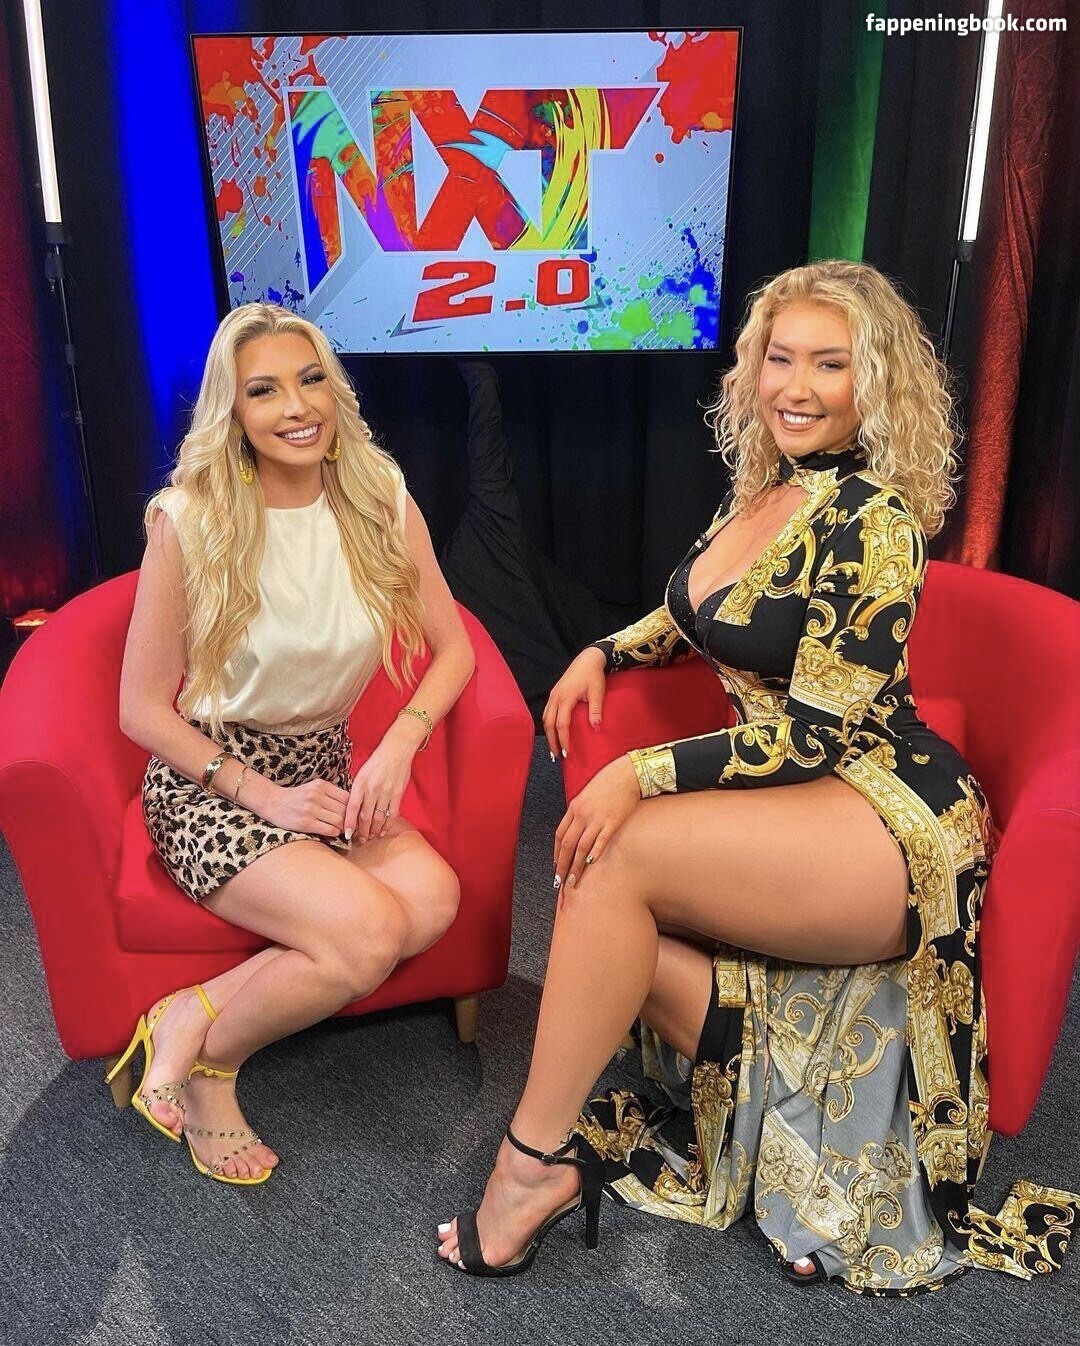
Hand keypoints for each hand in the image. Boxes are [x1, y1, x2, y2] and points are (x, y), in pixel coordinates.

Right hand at [256, 778, 349, 836]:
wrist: (273, 802)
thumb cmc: (297, 797)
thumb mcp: (314, 788)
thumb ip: (331, 794)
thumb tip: (353, 806)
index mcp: (321, 785)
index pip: (347, 797)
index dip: (355, 808)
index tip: (357, 815)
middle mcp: (317, 795)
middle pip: (345, 810)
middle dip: (351, 819)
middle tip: (355, 826)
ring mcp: (311, 809)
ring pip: (339, 820)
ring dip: (344, 827)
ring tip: (345, 830)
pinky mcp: (305, 823)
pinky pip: (329, 829)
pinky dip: (335, 832)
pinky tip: (334, 832)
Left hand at [344, 731, 414, 842]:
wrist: (396, 751)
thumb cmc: (377, 761)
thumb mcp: (362, 774)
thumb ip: (358, 791)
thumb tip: (353, 810)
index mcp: (360, 784)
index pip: (352, 808)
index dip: (349, 823)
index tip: (346, 834)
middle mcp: (372, 790)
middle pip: (365, 817)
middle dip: (362, 832)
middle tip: (360, 840)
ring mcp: (385, 793)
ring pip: (378, 818)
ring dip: (374, 830)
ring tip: (370, 837)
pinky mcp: (397, 794)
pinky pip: (391, 814)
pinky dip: (387, 825)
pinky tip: (383, 831)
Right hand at [543, 646, 607, 759]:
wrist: (588, 658)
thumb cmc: (594, 674)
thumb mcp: (597, 692)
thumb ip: (595, 710)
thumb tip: (596, 728)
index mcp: (565, 698)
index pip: (561, 724)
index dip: (563, 740)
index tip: (567, 752)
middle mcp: (555, 697)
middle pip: (548, 724)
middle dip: (552, 741)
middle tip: (557, 756)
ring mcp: (553, 695)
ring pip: (545, 718)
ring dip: (549, 734)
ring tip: (554, 747)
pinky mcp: (554, 693)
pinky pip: (547, 712)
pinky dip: (549, 724)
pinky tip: (553, 731)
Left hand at [553, 754, 639, 895]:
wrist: (627, 774)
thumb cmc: (608, 783)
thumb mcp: (587, 795)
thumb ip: (580, 812)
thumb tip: (575, 829)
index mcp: (574, 808)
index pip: (560, 835)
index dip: (556, 853)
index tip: (557, 866)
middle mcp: (582, 814)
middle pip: (567, 844)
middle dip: (563, 865)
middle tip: (560, 881)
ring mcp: (597, 819)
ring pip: (581, 847)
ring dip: (576, 866)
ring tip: (574, 880)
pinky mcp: (612, 822)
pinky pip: (600, 842)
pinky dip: (594, 854)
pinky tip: (590, 865)